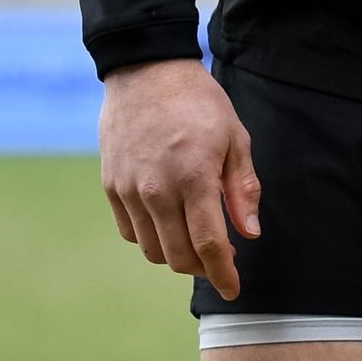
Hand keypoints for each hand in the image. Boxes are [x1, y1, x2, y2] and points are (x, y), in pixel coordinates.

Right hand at [99, 58, 261, 299]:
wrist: (146, 72)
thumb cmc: (198, 102)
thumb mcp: (235, 137)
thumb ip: (243, 188)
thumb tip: (249, 232)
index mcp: (194, 177)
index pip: (209, 244)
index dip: (223, 273)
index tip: (234, 289)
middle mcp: (157, 191)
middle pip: (177, 256)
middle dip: (202, 267)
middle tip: (220, 256)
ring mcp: (130, 191)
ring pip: (152, 250)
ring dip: (176, 255)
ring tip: (194, 238)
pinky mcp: (112, 186)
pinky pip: (130, 232)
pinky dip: (150, 238)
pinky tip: (167, 222)